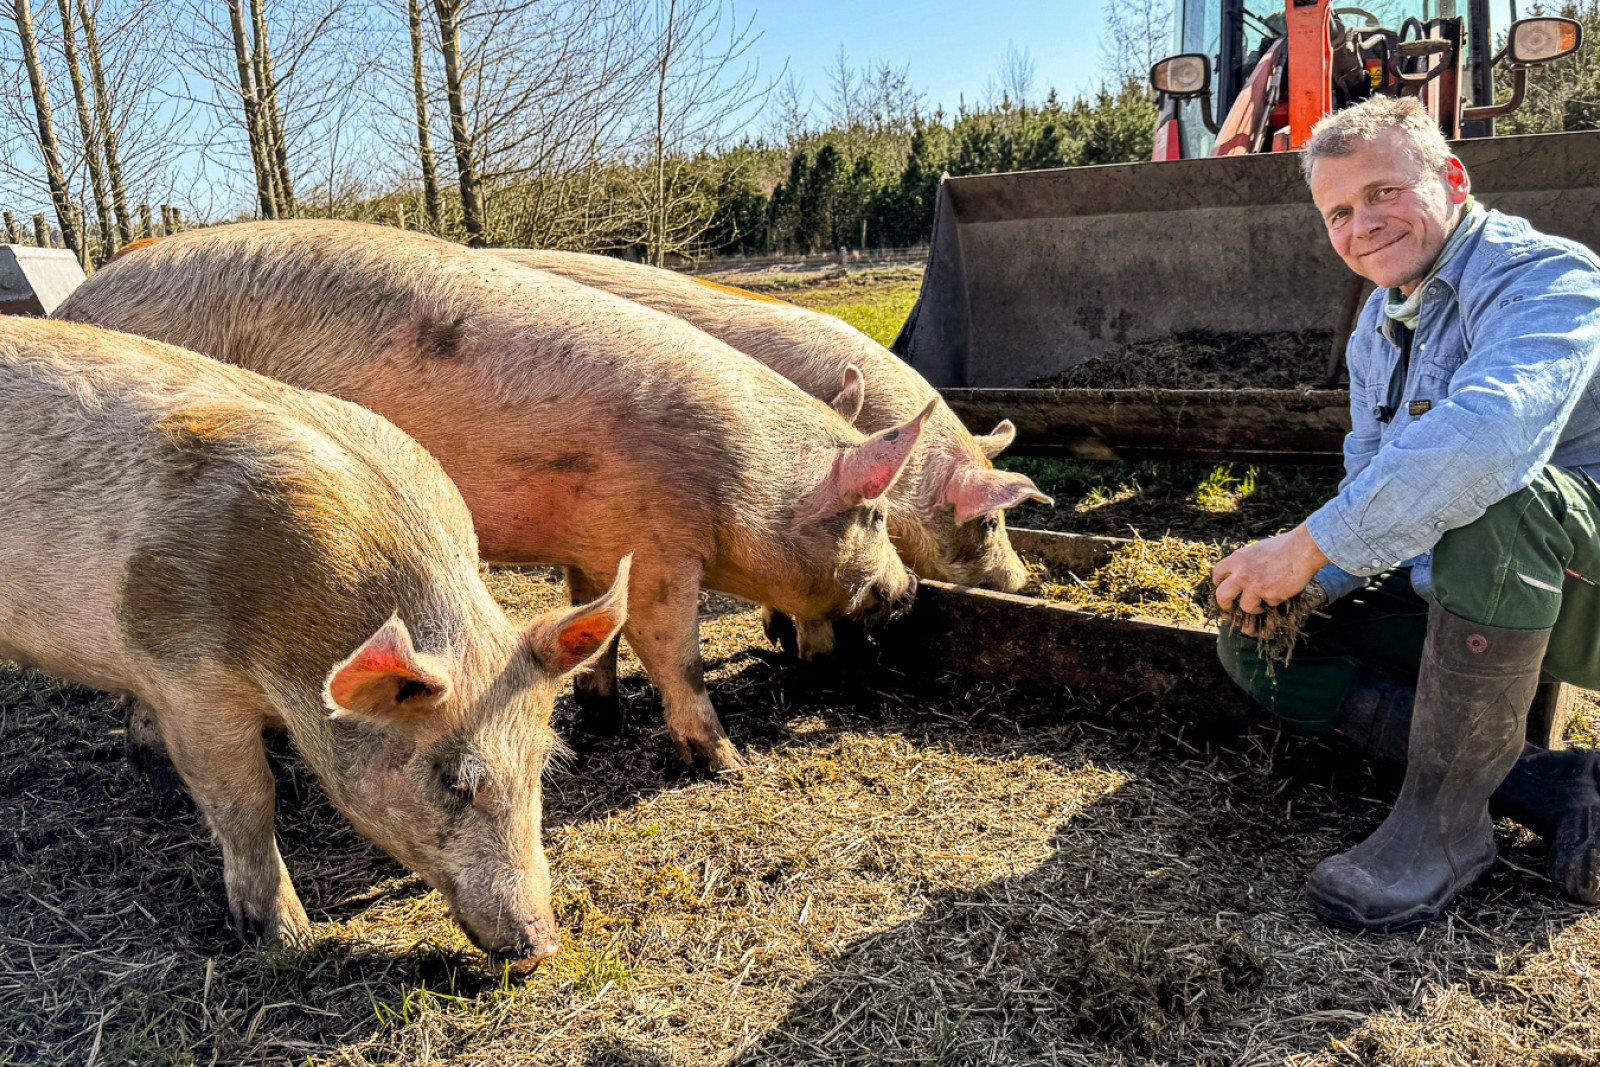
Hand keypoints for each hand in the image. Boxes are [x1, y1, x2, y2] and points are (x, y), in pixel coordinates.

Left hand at [1211, 523, 1329, 617]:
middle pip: (1222, 595)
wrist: (1302, 548)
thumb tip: (1240, 573)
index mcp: (1237, 559)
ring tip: (1262, 606)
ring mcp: (1254, 585)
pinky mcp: (1269, 594)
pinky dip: (1276, 600)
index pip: (1217, 573)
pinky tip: (1283, 590)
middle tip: (1230, 608)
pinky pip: (1270, 603)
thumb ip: (1246, 562)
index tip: (1222, 587)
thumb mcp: (1256, 550)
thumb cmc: (1283, 546)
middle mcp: (1241, 573)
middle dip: (1224, 605)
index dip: (1218, 583)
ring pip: (1246, 606)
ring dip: (1254, 608)